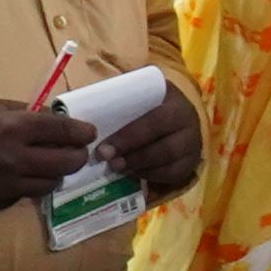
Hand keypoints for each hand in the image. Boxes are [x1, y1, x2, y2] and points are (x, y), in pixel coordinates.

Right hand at [0, 100, 97, 213]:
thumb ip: (25, 114)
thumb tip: (53, 120)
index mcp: (15, 128)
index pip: (64, 133)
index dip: (83, 133)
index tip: (90, 133)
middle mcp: (14, 159)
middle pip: (67, 164)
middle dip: (77, 157)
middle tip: (76, 153)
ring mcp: (4, 185)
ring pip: (49, 185)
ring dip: (53, 175)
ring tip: (47, 166)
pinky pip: (21, 197)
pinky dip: (25, 187)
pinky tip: (16, 177)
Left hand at [98, 81, 203, 197]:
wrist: (174, 117)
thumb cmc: (144, 106)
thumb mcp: (134, 95)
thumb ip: (113, 100)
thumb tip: (78, 116)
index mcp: (169, 97)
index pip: (152, 117)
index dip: (128, 135)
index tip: (102, 146)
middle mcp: (186, 117)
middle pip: (162, 139)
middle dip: (132, 151)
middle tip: (107, 160)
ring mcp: (192, 141)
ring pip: (167, 157)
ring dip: (139, 165)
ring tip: (117, 168)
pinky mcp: (191, 161)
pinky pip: (172, 173)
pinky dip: (151, 175)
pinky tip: (134, 173)